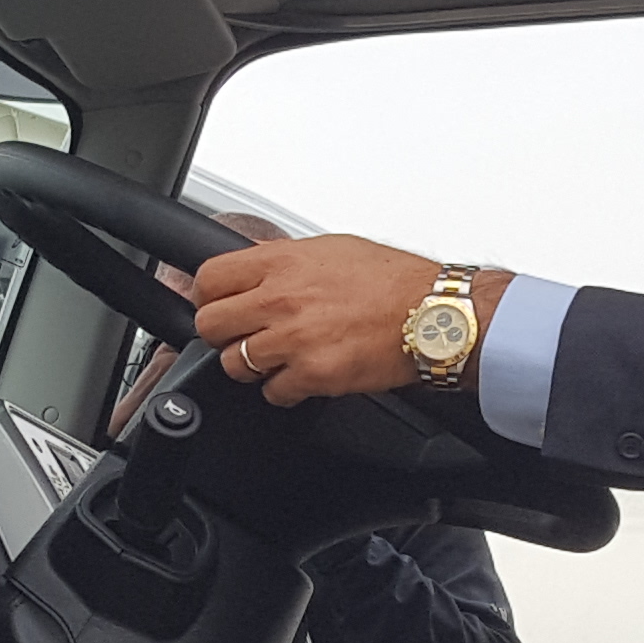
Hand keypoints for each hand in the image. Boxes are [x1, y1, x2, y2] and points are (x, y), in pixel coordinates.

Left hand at [188, 237, 499, 406]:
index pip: (209, 280)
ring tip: (280, 357)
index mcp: (281, 262)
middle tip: (245, 335)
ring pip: (235, 363)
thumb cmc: (393, 281)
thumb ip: (283, 261)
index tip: (219, 305)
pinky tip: (305, 375)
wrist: (434, 314)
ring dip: (253, 365)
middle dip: (225, 334)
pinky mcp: (313, 374)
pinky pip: (273, 392)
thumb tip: (253, 269)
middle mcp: (281, 299)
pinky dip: (285, 390)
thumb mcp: (329, 249)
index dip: (208, 296)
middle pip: (211, 325)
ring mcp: (294, 339)